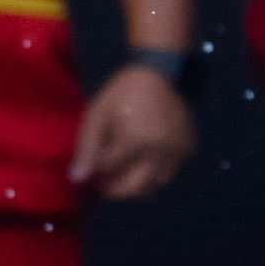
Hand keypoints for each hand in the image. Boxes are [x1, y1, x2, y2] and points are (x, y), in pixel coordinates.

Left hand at [76, 65, 198, 200]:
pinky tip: (145, 165)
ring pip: (155, 186)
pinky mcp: (187, 149)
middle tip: (105, 184)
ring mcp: (176, 152)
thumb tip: (77, 179)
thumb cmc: (122, 93)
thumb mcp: (97, 114)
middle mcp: (157, 151)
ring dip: (138, 187)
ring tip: (126, 173)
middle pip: (134, 188)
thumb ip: (87, 148)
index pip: (108, 171)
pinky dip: (157, 176)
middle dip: (116, 190)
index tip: (91, 168)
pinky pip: (172, 175)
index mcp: (132, 140)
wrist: (160, 75)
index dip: (95, 173)